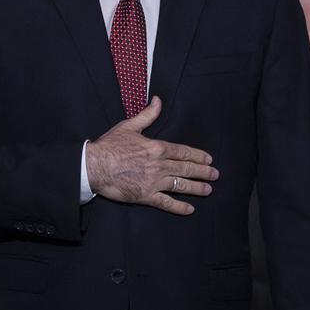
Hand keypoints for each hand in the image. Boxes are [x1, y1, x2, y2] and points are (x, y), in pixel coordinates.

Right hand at [85, 97, 218, 214]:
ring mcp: (153, 182)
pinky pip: (166, 203)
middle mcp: (159, 165)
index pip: (183, 152)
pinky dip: (179, 206)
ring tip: (208, 190)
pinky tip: (190, 209)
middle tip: (215, 175)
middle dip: (203, 172)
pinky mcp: (145, 196)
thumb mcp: (129, 126)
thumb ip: (147, 115)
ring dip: (196, 188)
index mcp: (156, 148)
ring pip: (180, 185)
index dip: (197, 156)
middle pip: (186, 169)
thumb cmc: (110, 146)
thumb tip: (158, 101)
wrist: (94, 166)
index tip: (208, 159)